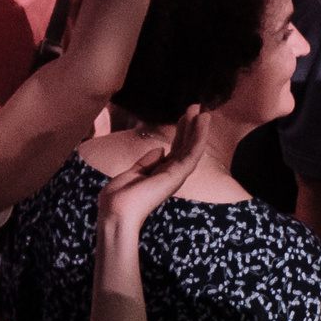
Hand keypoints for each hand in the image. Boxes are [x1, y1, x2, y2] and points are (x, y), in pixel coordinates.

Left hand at [97, 107, 203, 235]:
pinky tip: (203, 122)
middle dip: (191, 127)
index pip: (174, 150)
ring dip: (199, 129)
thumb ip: (146, 162)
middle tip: (197, 108)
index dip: (180, 133)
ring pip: (192, 148)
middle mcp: (170, 174)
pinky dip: (199, 136)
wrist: (117, 212)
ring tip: (204, 111)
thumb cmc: (119, 197)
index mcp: (159, 174)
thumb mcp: (132, 173)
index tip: (185, 117)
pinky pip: (192, 152)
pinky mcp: (178, 174)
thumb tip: (160, 150)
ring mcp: (176, 175)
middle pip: (184, 147)